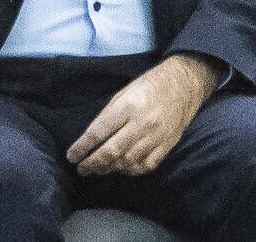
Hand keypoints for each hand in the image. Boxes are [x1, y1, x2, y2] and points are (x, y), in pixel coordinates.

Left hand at [65, 54, 221, 177]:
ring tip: (97, 170)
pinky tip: (121, 169)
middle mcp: (142, 123)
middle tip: (82, 169)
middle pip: (112, 151)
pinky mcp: (167, 145)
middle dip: (93, 163)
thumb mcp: (124, 92)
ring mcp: (156, 136)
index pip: (99, 131)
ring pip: (128, 161)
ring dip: (110, 169)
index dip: (83, 146)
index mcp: (127, 105)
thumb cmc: (148, 85)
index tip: (71, 156)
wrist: (184, 84)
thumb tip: (93, 138)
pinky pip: (147, 165)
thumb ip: (109, 114)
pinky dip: (131, 171)